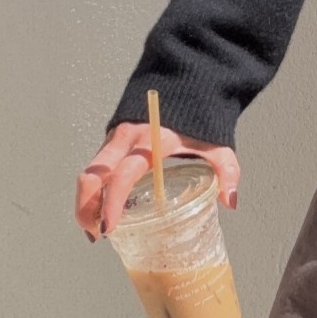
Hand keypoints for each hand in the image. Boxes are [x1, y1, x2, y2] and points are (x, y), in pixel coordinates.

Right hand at [74, 122, 239, 242]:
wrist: (184, 83)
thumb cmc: (199, 117)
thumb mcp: (216, 144)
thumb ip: (227, 171)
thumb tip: (231, 202)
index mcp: (151, 141)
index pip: (123, 174)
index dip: (113, 202)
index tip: (109, 227)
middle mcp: (126, 139)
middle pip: (93, 175)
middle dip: (86, 207)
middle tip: (96, 235)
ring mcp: (115, 138)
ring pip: (88, 171)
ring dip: (85, 201)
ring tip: (94, 229)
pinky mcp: (111, 140)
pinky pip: (95, 166)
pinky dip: (91, 190)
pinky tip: (98, 210)